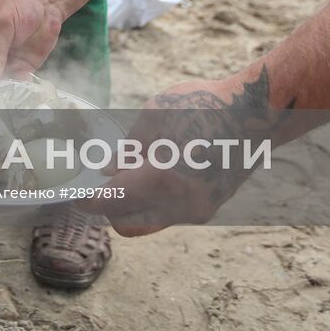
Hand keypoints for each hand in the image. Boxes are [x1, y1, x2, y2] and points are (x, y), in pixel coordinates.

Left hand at [100, 70, 287, 235]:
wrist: (256, 115)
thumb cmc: (205, 105)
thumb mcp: (157, 114)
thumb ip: (130, 148)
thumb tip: (109, 169)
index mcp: (162, 178)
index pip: (111, 202)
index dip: (87, 200)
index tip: (74, 194)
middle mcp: (180, 204)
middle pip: (126, 224)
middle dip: (107, 210)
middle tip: (97, 187)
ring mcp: (196, 211)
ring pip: (148, 223)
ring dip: (130, 208)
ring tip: (123, 177)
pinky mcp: (208, 209)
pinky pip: (168, 215)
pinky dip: (152, 203)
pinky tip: (150, 175)